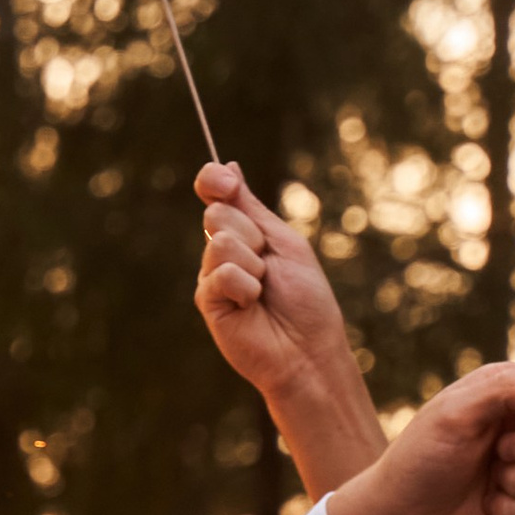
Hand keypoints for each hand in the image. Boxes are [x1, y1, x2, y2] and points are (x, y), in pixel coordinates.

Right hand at [194, 164, 369, 417]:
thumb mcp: (284, 242)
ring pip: (220, 242)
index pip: (215, 194)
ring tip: (263, 290)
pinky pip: (221, 274)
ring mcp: (213, 276)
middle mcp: (224, 252)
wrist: (307, 349)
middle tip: (269, 265)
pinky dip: (245, 287)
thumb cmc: (305, 299)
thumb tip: (229, 164)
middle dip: (251, 234)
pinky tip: (252, 305)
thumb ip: (252, 208)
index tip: (224, 182)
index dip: (213, 181)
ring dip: (254, 265)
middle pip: (217, 214)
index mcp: (245, 233)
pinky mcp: (207, 301)